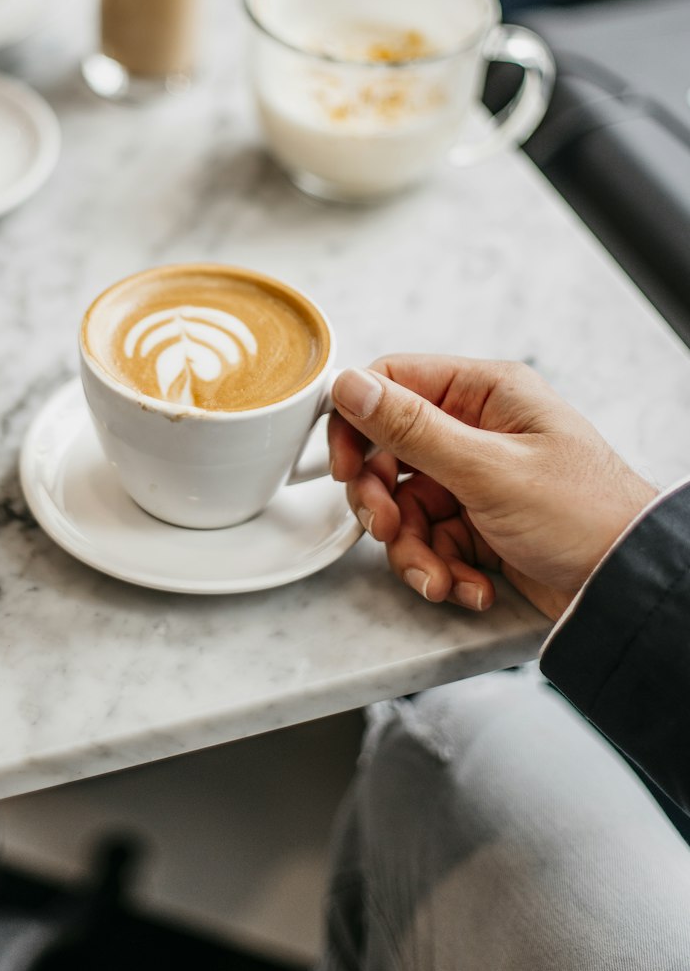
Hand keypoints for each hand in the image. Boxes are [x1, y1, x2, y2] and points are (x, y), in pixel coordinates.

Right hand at [329, 356, 656, 620]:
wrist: (628, 587)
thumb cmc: (586, 514)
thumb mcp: (488, 469)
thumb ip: (412, 428)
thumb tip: (350, 385)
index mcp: (485, 393)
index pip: (394, 383)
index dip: (357, 423)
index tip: (343, 465)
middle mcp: (477, 430)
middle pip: (390, 452)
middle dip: (382, 500)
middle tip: (386, 528)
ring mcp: (477, 479)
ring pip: (406, 506)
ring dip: (413, 549)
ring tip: (438, 577)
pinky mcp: (480, 524)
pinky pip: (432, 541)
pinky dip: (441, 569)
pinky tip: (468, 585)